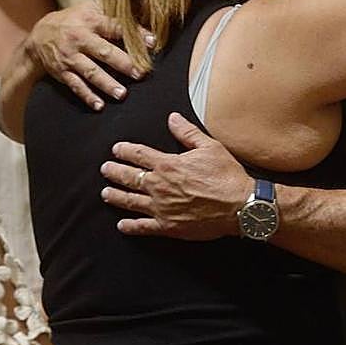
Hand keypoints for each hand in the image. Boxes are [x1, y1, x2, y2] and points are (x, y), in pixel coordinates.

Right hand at [25, 1, 150, 110]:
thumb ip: (111, 14)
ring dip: (106, 84)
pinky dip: (87, 96)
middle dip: (123, 63)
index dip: (134, 34)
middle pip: (103, 51)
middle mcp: (80, 39)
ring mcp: (70, 57)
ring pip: (90, 72)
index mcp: (90, 21)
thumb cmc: (73, 20)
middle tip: (140, 73)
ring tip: (121, 94)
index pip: (114, 27)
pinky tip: (99, 105)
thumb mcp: (89, 9)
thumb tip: (142, 15)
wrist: (40, 34)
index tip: (152, 42)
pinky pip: (76, 86)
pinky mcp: (63, 72)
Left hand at [101, 112, 251, 240]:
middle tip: (105, 169)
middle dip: (114, 172)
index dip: (124, 151)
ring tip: (105, 193)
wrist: (240, 206)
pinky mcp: (168, 226)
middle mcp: (160, 186)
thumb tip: (172, 118)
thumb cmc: (227, 176)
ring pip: (130, 201)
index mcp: (168, 165)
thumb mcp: (209, 147)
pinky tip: (122, 225)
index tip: (116, 150)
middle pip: (129, 177)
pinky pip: (143, 227)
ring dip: (115, 196)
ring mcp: (161, 208)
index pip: (138, 154)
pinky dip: (130, 226)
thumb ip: (187, 132)